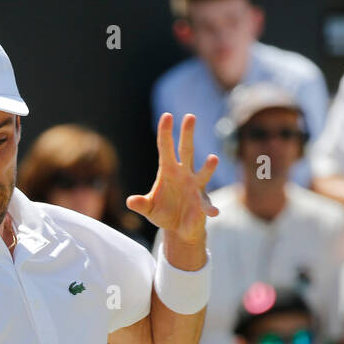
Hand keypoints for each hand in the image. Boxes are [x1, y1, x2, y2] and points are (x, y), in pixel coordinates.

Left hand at [126, 113, 218, 245]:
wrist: (178, 228)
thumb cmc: (163, 212)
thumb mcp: (149, 208)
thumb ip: (141, 204)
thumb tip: (130, 202)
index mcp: (168, 171)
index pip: (165, 148)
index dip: (165, 133)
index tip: (167, 116)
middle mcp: (184, 174)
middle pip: (187, 151)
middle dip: (187, 135)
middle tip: (190, 116)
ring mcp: (195, 187)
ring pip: (202, 173)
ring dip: (207, 167)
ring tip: (213, 159)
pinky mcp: (202, 203)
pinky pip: (206, 205)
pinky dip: (209, 208)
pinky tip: (213, 212)